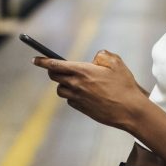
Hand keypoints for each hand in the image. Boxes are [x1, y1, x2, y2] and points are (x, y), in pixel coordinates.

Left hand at [32, 50, 147, 131]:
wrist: (129, 110)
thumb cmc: (124, 85)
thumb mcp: (116, 62)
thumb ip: (102, 55)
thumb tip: (94, 59)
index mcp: (82, 71)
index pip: (55, 64)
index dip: (42, 61)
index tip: (35, 59)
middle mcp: (76, 85)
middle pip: (54, 77)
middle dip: (53, 71)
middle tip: (57, 68)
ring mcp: (77, 98)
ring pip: (60, 90)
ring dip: (63, 84)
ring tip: (74, 81)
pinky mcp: (81, 109)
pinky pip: (70, 100)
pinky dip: (72, 95)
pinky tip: (84, 93)